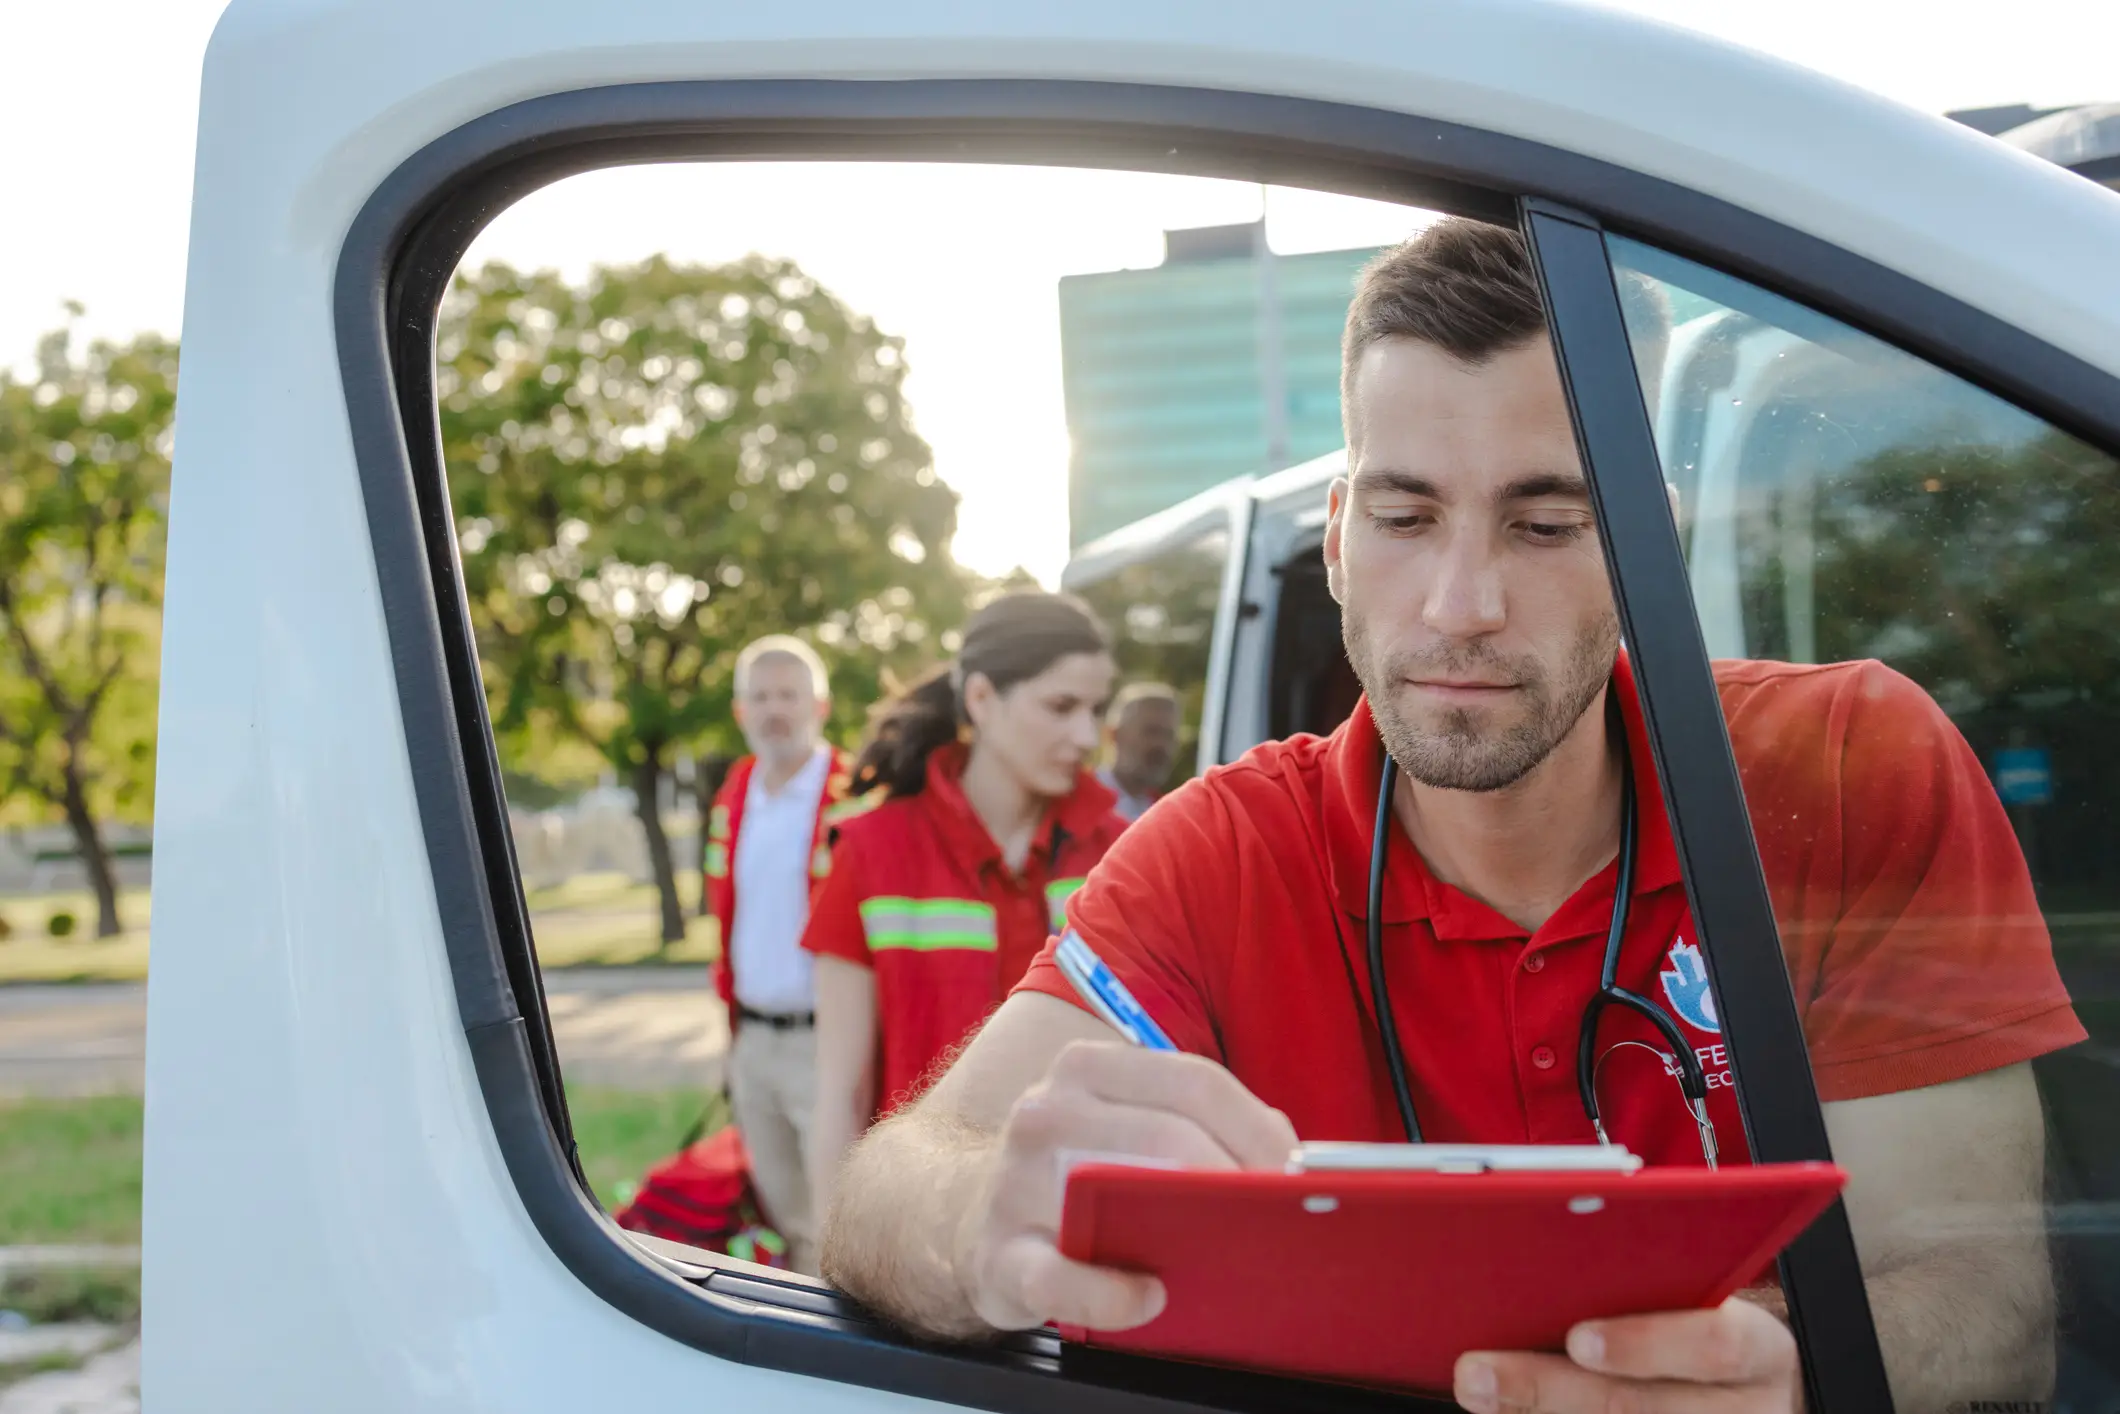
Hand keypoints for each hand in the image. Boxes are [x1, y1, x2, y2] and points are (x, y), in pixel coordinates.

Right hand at [952, 1040, 1297, 1334]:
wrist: (969, 1221)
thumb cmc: (1076, 1173)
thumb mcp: (1128, 1126)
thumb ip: (1199, 1122)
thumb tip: (1288, 1152)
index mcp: (1086, 1067)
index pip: (1192, 1081)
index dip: (1256, 1129)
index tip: (1296, 1173)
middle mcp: (1045, 1110)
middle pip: (1167, 1133)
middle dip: (1236, 1178)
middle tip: (1276, 1218)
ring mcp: (1015, 1181)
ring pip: (1114, 1193)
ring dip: (1185, 1225)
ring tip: (1231, 1249)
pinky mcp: (999, 1254)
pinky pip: (1061, 1277)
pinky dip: (1113, 1295)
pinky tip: (1151, 1296)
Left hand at [1453, 1297, 1800, 1412]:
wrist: (1755, 1399)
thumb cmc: (1709, 1328)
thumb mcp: (1703, 1300)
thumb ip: (1642, 1280)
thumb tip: (1537, 1259)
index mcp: (1759, 1350)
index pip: (1716, 1345)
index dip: (1646, 1343)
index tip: (1578, 1337)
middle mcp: (1742, 1410)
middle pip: (1640, 1408)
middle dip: (1548, 1387)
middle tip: (1476, 1370)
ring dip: (1535, 1412)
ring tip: (1477, 1389)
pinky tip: (1506, 1411)